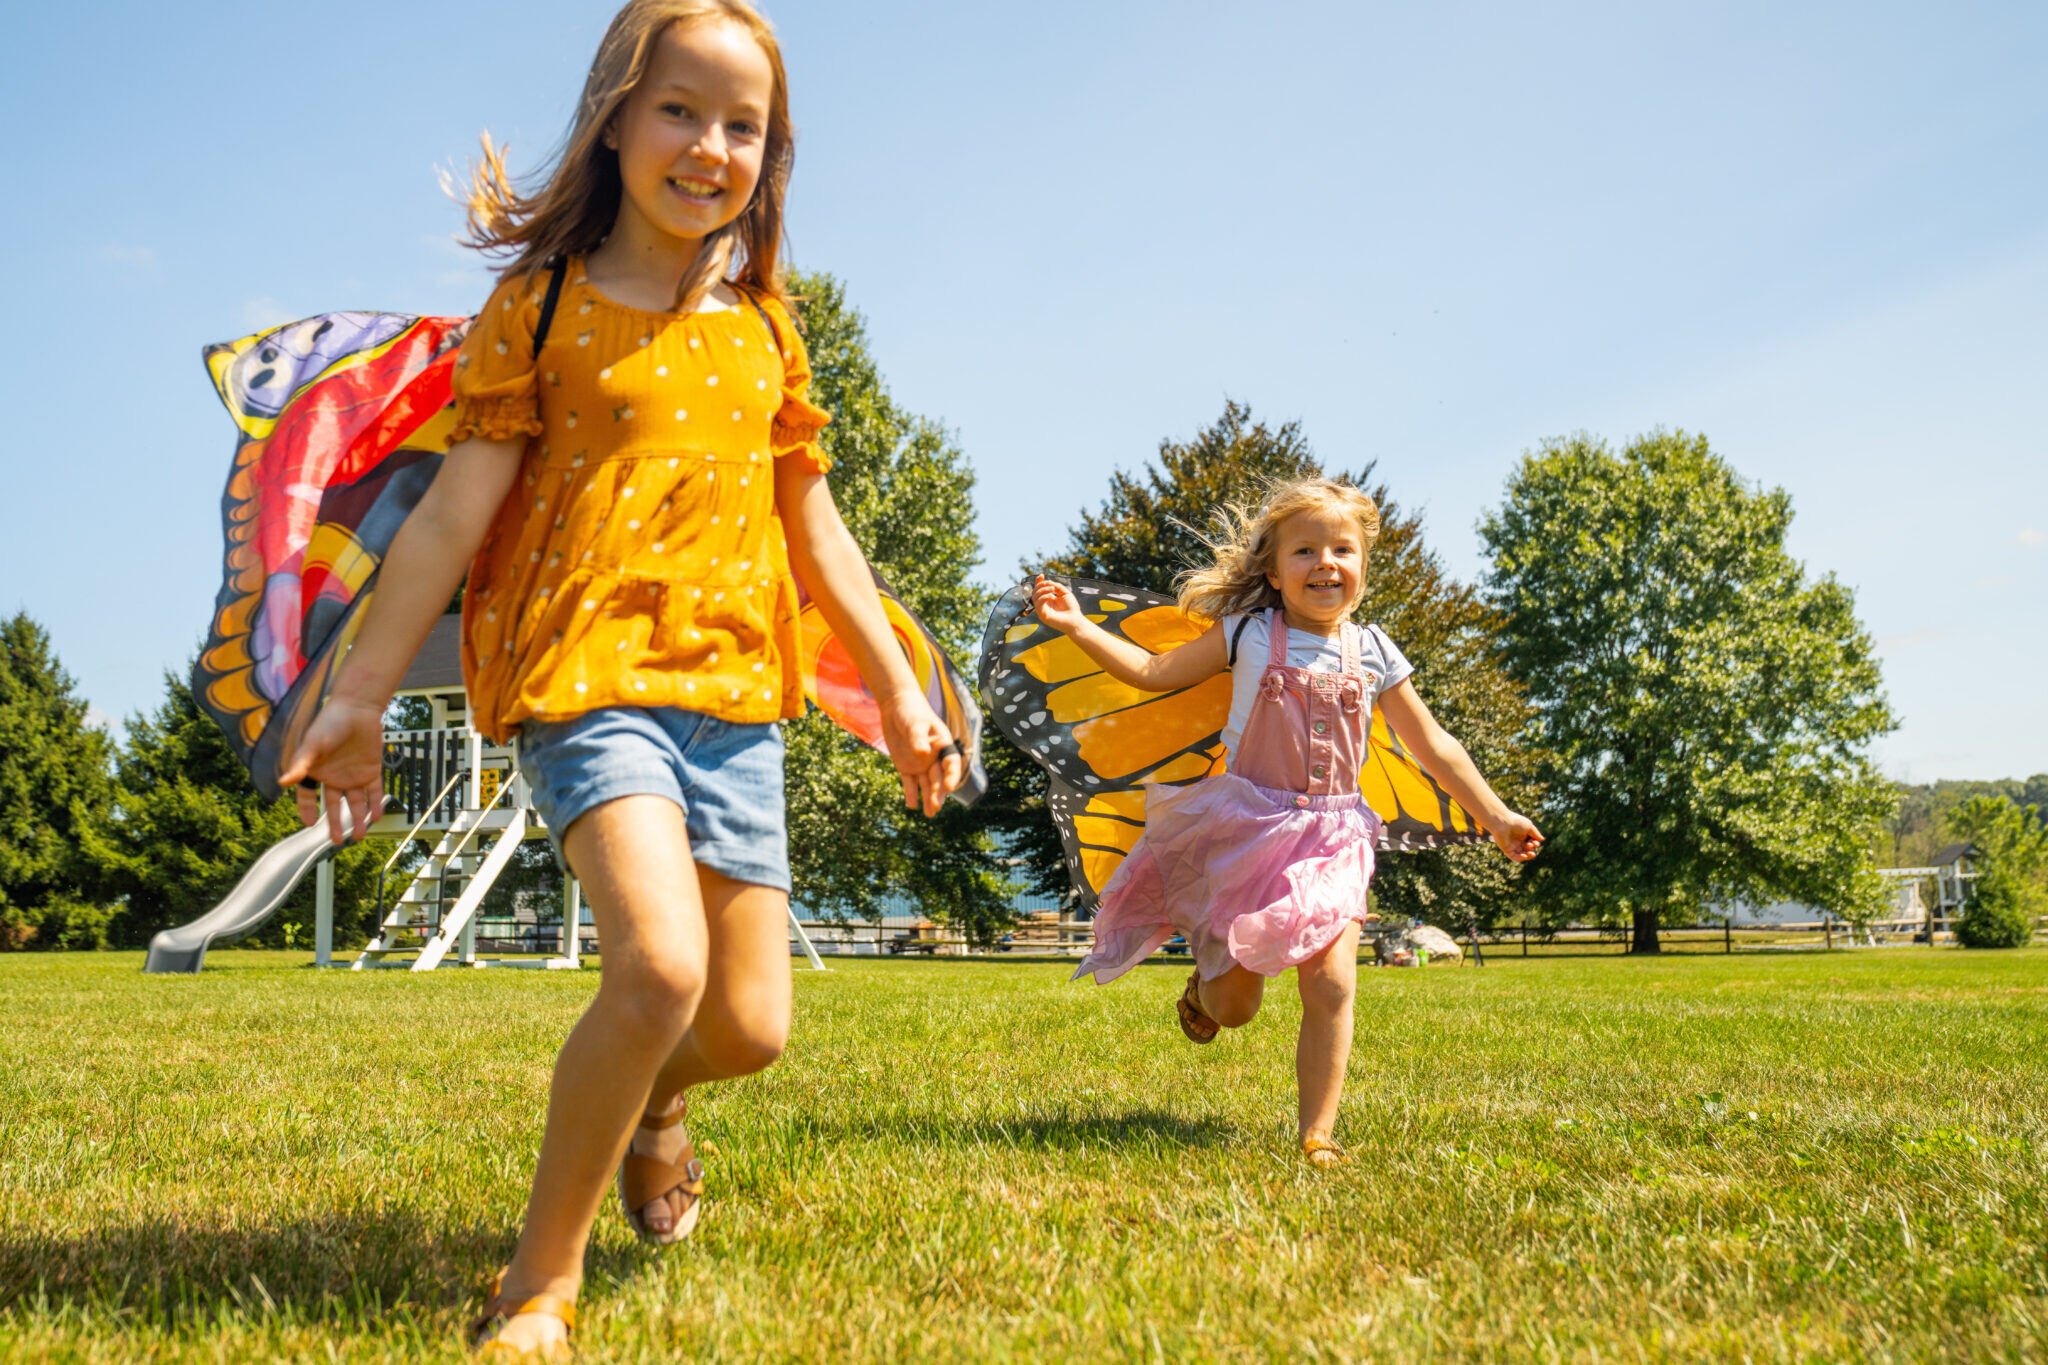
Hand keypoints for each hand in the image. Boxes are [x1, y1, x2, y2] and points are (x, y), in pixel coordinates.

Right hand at [278, 698, 388, 844]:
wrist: (357, 708)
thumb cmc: (330, 723)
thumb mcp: (313, 745)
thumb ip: (301, 765)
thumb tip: (283, 783)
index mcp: (315, 771)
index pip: (309, 796)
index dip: (307, 810)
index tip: (308, 824)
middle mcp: (333, 776)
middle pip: (334, 805)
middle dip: (335, 823)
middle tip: (336, 841)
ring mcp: (353, 774)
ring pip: (356, 802)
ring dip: (358, 818)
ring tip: (359, 836)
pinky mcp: (371, 770)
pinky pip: (374, 791)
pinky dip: (376, 803)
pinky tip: (376, 816)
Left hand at [878, 691, 963, 816]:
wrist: (896, 707)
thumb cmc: (911, 711)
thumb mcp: (915, 722)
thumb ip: (918, 738)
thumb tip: (922, 753)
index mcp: (943, 745)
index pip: (951, 763)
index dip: (952, 775)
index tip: (949, 787)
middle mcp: (934, 758)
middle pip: (938, 778)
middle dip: (938, 793)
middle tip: (936, 807)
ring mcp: (921, 764)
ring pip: (926, 784)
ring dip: (928, 798)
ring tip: (929, 814)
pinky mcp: (906, 767)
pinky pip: (910, 783)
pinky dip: (911, 793)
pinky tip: (911, 805)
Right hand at [1030, 574, 1086, 634]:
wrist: (1075, 620)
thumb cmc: (1071, 608)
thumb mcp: (1064, 593)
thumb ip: (1056, 586)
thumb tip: (1047, 582)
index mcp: (1048, 599)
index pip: (1039, 589)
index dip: (1038, 582)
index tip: (1042, 575)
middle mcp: (1043, 604)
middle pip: (1035, 592)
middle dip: (1040, 585)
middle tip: (1050, 584)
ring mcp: (1042, 610)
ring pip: (1035, 597)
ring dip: (1043, 590)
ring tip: (1052, 590)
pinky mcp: (1042, 615)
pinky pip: (1038, 604)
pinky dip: (1043, 598)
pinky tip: (1051, 596)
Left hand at [1491, 811, 1543, 862]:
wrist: (1503, 823)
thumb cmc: (1516, 822)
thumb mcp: (1529, 826)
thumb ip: (1535, 834)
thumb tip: (1542, 839)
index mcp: (1523, 835)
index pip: (1532, 842)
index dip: (1535, 844)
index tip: (1535, 842)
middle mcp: (1518, 841)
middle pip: (1528, 849)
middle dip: (1531, 849)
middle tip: (1530, 845)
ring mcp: (1512, 846)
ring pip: (1522, 855)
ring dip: (1528, 856)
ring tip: (1531, 853)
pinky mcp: (1507, 850)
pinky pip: (1514, 857)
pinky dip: (1520, 858)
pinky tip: (1524, 856)